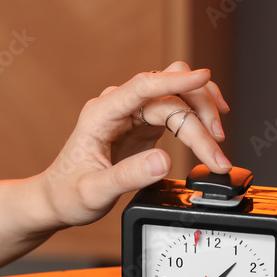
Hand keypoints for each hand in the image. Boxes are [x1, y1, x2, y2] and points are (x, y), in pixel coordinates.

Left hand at [38, 62, 230, 228]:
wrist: (58, 198)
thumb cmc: (68, 194)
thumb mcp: (94, 192)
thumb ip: (127, 177)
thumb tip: (163, 161)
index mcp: (101, 114)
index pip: (143, 86)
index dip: (176, 80)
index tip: (204, 77)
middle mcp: (118, 106)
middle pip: (169, 93)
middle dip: (199, 115)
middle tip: (217, 148)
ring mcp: (132, 113)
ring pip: (177, 96)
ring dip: (202, 113)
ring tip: (218, 143)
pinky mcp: (143, 124)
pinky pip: (176, 110)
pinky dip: (196, 119)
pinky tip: (210, 131)